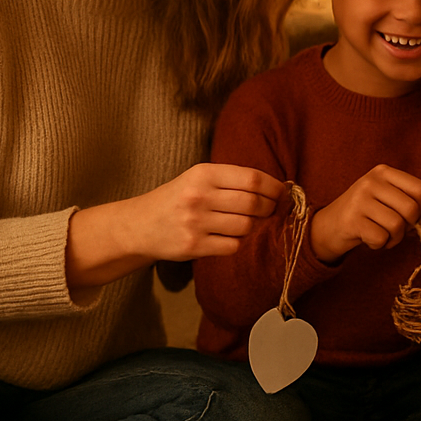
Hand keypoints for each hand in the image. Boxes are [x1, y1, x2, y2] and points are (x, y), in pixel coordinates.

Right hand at [127, 163, 284, 259]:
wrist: (139, 225)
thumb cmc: (177, 199)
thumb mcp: (198, 178)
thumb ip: (231, 180)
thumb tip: (275, 188)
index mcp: (203, 174)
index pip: (252, 179)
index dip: (273, 187)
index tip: (281, 193)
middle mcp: (199, 196)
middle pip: (253, 203)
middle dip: (269, 208)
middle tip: (270, 211)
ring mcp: (195, 222)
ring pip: (246, 226)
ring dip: (252, 227)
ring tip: (245, 223)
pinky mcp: (193, 246)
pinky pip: (232, 246)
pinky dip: (236, 243)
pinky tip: (228, 237)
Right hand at [308, 164, 420, 263]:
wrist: (328, 226)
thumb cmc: (365, 212)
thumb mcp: (385, 195)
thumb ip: (408, 196)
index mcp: (383, 172)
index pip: (419, 188)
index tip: (412, 216)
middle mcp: (370, 182)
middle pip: (411, 208)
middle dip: (409, 226)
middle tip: (397, 229)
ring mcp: (359, 200)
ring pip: (397, 225)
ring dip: (395, 238)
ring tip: (384, 235)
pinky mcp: (352, 221)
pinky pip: (381, 238)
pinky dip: (380, 244)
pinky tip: (372, 240)